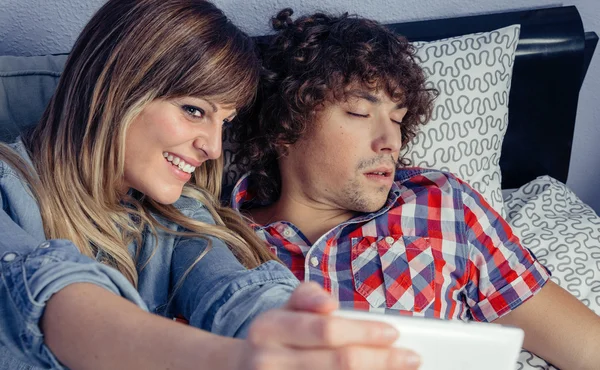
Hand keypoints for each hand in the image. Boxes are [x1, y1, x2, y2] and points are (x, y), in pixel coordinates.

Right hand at [235, 282, 420, 369]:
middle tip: (410, 358)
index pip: (327, 330)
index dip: (365, 332)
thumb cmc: (273, 338)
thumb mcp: (282, 310)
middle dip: (382, 361)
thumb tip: (329, 303)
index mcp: (270, 327)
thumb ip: (306, 298)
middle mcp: (269, 361)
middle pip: (340, 363)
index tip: (393, 333)